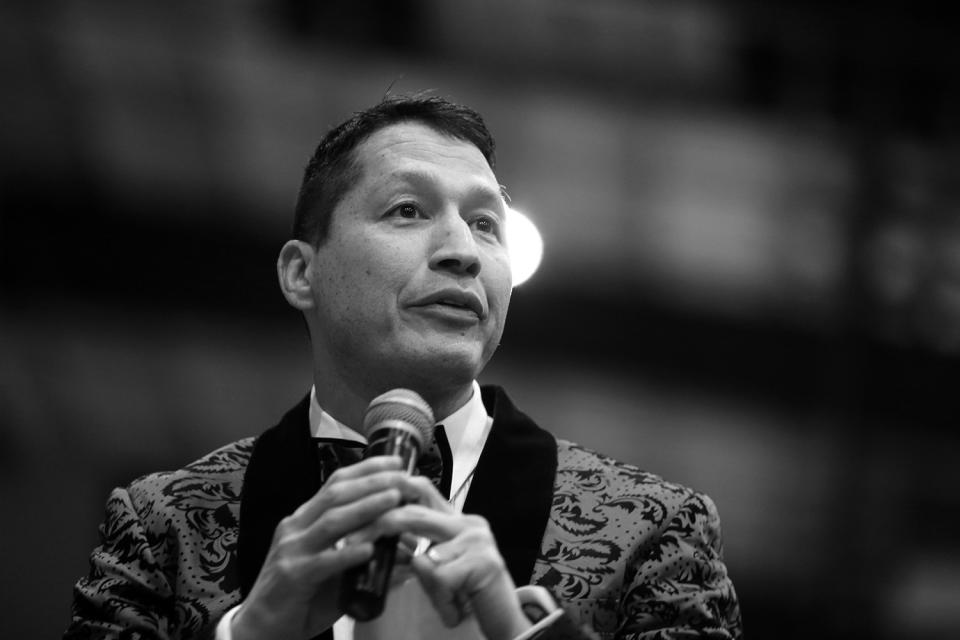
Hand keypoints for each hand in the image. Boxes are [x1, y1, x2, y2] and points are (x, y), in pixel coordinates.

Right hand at [231, 456, 428, 639]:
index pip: (336, 483)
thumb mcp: (331, 565)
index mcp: (305, 519)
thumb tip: (403, 549)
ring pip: (331, 521)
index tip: (396, 462)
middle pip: (336, 495)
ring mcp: (292, 550)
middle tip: (402, 477)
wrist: (263, 626)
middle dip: (372, 482)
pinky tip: (369, 549)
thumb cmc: (302, 594)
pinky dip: (347, 554)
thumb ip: (360, 552)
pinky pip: (323, 562)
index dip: (366, 469)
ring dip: (365, 508)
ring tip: (393, 499)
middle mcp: (296, 527)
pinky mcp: (293, 576)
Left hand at [361, 486, 531, 639]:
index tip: (358, 505)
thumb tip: (379, 541)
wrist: (507, 620)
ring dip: (427, 586)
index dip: (389, 492)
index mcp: (456, 519)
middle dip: (378, 528)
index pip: (419, 490)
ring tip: (445, 600)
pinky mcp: (484, 562)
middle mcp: (467, 522)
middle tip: (351, 543)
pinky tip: (457, 609)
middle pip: (413, 514)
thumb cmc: (470, 595)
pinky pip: (441, 579)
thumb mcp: (438, 569)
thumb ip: (416, 551)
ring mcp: (477, 540)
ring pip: (425, 556)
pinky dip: (442, 601)